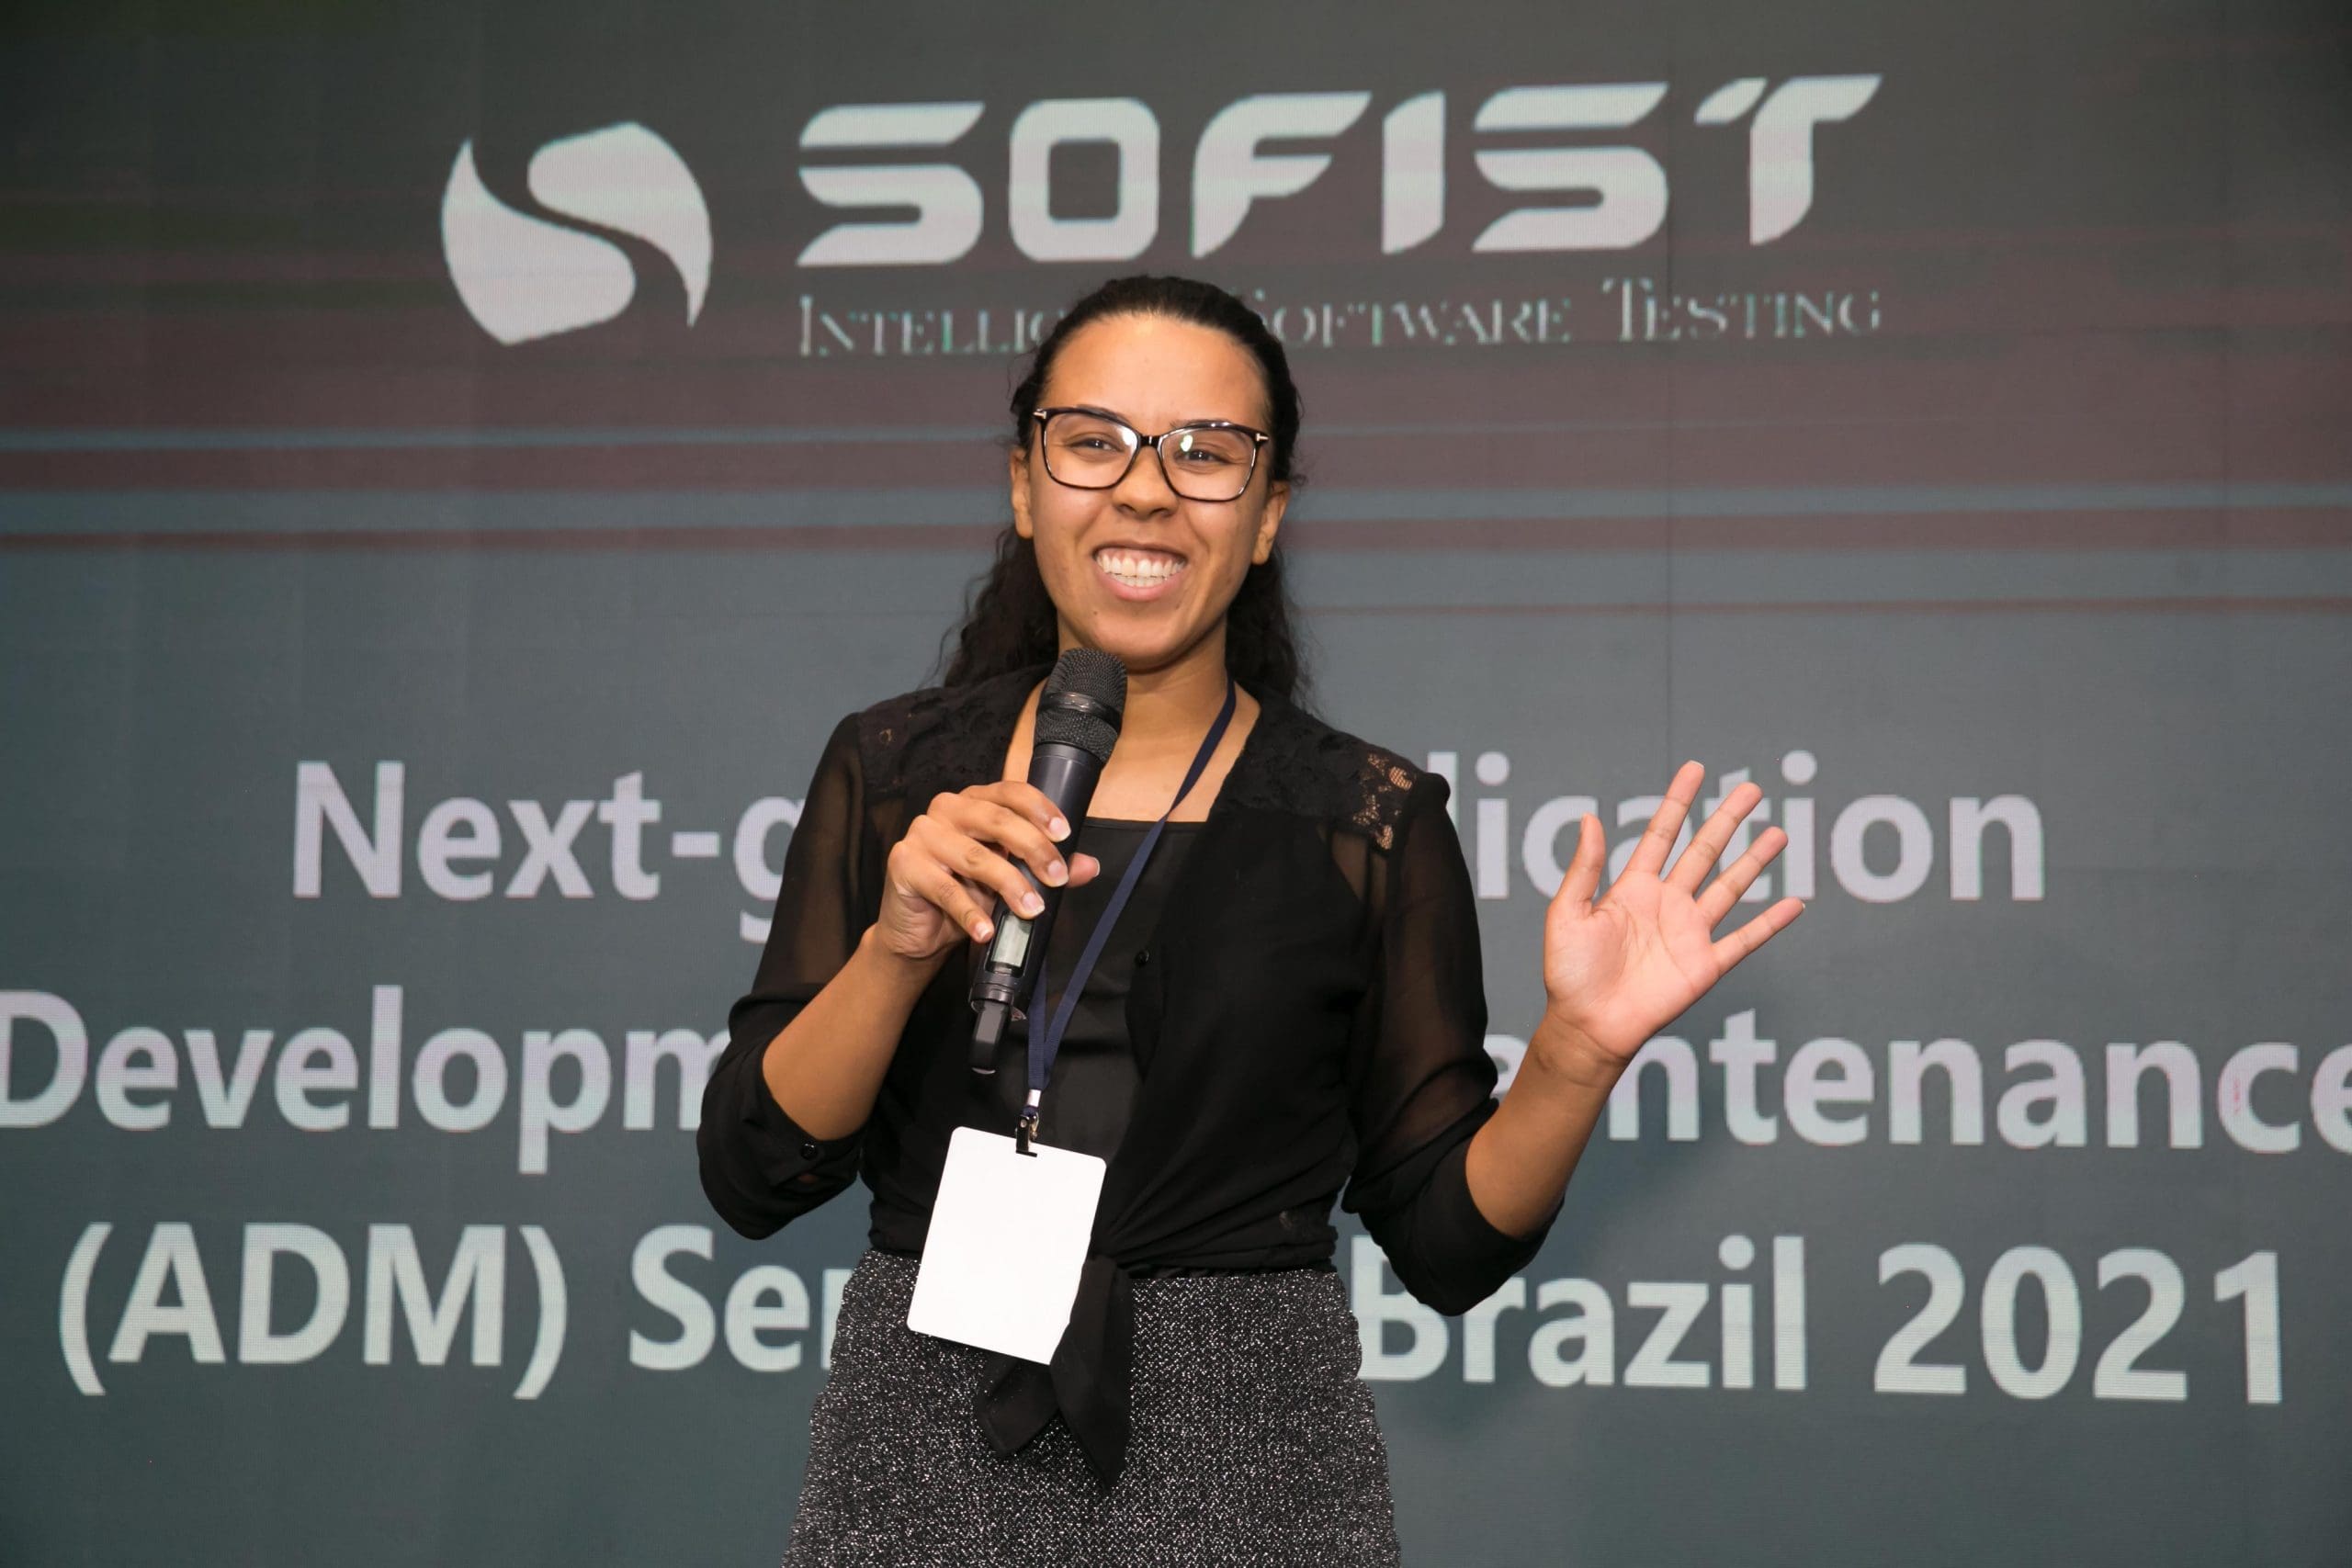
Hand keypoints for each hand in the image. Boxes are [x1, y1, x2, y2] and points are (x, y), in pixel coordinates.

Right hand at [874, 782, 1101, 963]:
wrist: (918, 932)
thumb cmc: (965, 895)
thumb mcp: (1009, 880)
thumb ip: (1045, 868)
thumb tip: (1089, 866)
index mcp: (974, 802)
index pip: (1011, 792)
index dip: (1040, 809)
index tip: (1064, 835)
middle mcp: (947, 810)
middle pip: (997, 820)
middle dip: (1034, 849)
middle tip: (1056, 878)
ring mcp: (922, 834)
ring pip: (976, 857)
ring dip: (1009, 885)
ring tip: (1031, 910)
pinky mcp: (904, 864)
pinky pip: (946, 890)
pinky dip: (970, 913)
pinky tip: (986, 931)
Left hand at [1536, 761, 1801, 1073]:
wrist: (1587, 1025)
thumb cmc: (1569, 973)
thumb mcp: (1567, 913)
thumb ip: (1584, 868)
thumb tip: (1589, 817)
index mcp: (1632, 888)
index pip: (1661, 835)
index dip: (1677, 802)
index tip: (1695, 770)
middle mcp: (1666, 904)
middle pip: (1704, 851)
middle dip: (1727, 819)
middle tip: (1752, 788)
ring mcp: (1689, 933)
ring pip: (1730, 887)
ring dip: (1755, 861)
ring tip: (1780, 833)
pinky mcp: (1705, 965)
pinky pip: (1744, 940)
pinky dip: (1770, 923)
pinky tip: (1795, 903)